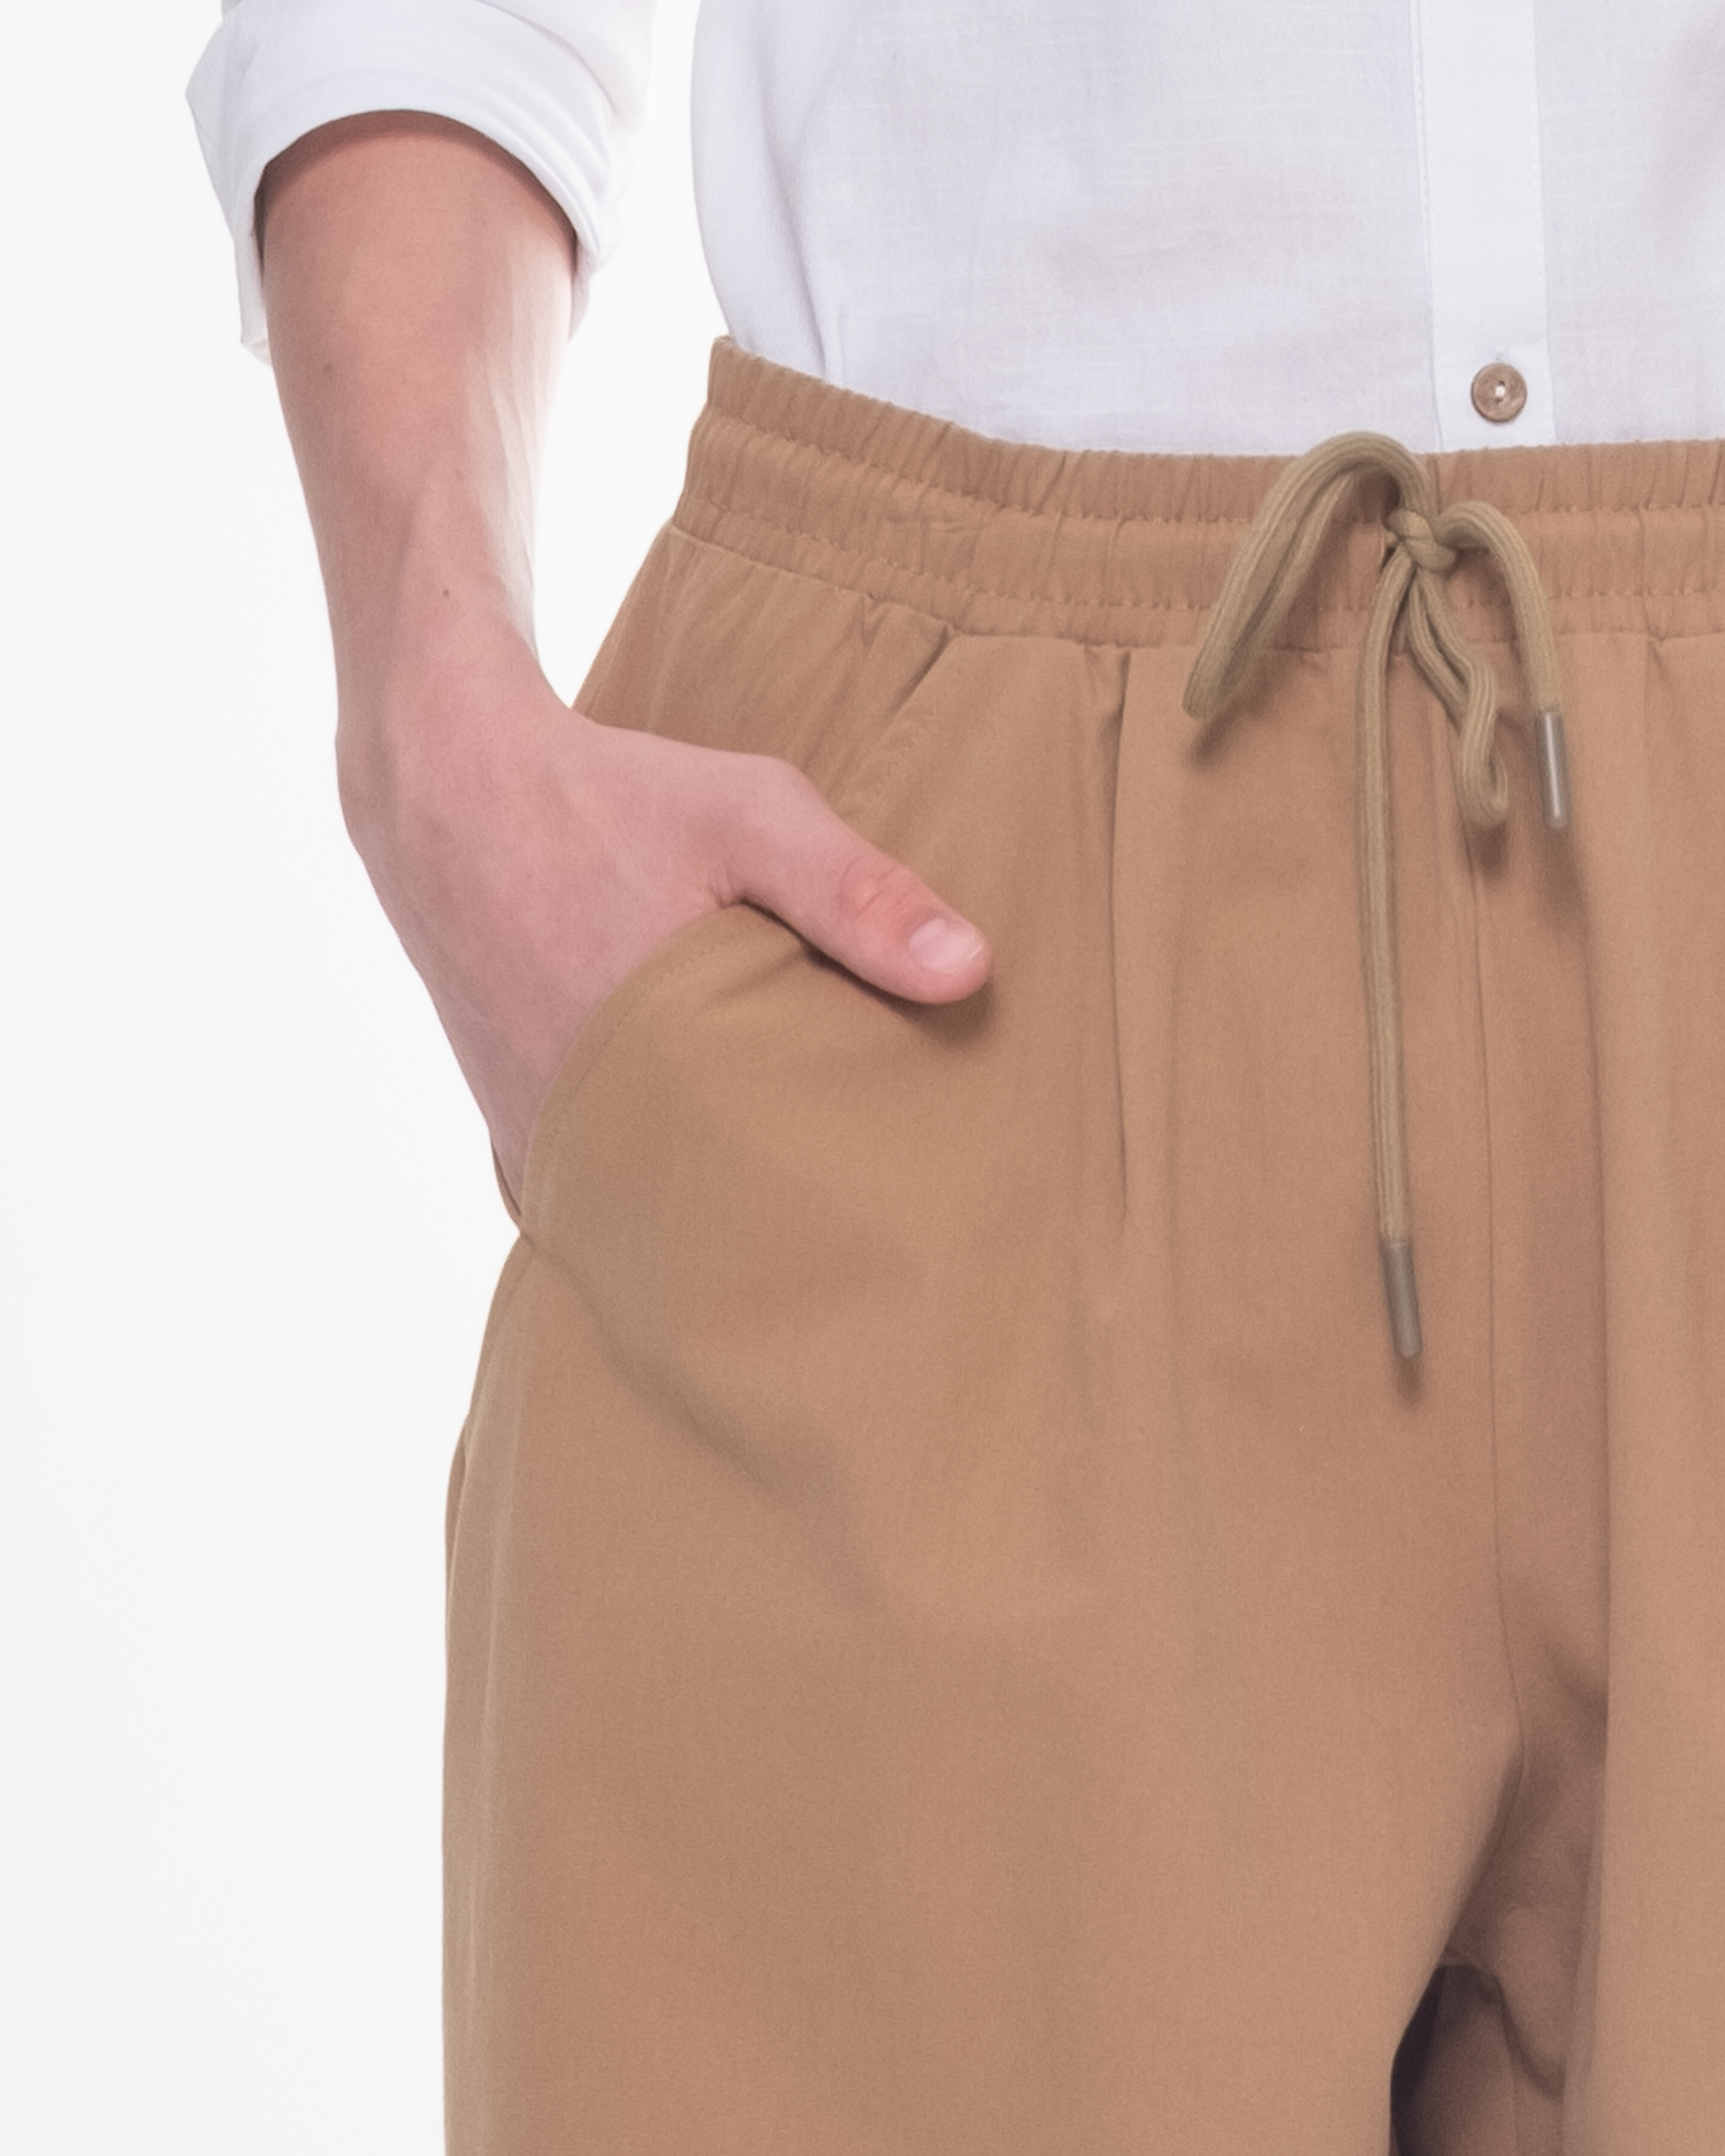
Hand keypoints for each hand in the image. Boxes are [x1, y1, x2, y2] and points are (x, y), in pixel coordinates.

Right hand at [341, 625, 991, 1198]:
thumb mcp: (748, 813)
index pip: (766, 1184)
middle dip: (781, 1221)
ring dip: (712, 1205)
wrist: (448, 789)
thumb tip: (970, 972)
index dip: (835, 1207)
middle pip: (708, 1213)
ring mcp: (537, 1134)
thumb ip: (855, 890)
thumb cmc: (607, 798)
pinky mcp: (512, 1127)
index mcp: (648, 1062)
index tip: (899, 1216)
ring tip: (796, 1208)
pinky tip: (704, 1170)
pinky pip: (596, 1181)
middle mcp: (579, 1122)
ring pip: (648, 1203)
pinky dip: (648, 1179)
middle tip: (864, 1229)